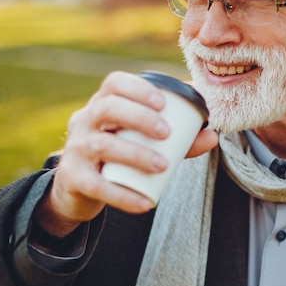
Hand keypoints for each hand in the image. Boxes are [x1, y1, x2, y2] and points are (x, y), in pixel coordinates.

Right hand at [35, 71, 217, 235]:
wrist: (80, 187)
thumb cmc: (120, 153)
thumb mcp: (144, 141)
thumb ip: (179, 138)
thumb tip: (213, 135)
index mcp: (103, 104)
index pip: (114, 83)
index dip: (138, 89)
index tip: (163, 102)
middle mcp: (85, 121)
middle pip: (107, 108)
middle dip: (139, 116)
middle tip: (167, 133)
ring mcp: (75, 149)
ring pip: (101, 145)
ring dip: (135, 154)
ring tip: (163, 165)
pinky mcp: (73, 178)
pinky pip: (95, 185)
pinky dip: (122, 195)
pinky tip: (145, 202)